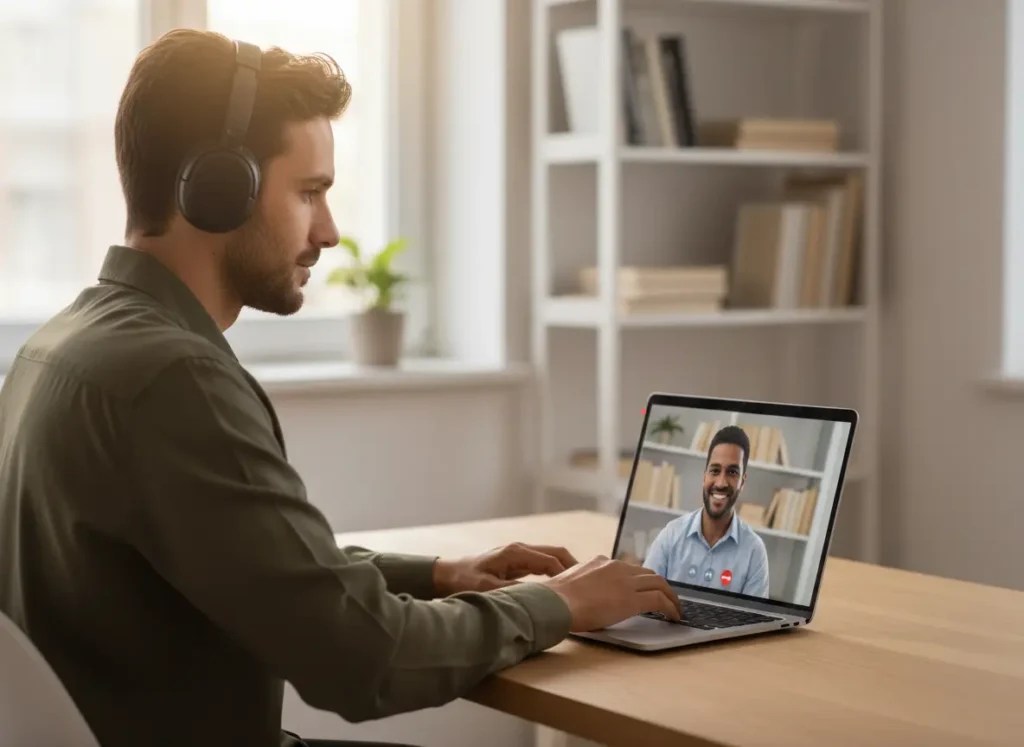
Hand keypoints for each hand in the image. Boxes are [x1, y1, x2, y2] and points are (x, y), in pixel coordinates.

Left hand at [432, 542, 578, 595]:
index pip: (551, 560)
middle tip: (589, 584)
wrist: (448, 574)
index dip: (567, 574)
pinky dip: (555, 572)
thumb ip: (512, 592)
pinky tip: (562, 586)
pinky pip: (543, 565)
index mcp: (516, 553)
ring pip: (551, 558)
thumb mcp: (488, 589)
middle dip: (574, 566)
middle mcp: (520, 549)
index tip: (579, 589)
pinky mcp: (517, 562)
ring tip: (581, 586)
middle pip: (556, 553)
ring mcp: (519, 554)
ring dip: (566, 569)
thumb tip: (536, 599)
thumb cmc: (465, 580)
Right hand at [542, 555, 680, 631]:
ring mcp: (626, 581)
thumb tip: (581, 594)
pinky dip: (670, 607)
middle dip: (660, 585)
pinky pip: (660, 600)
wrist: (556, 602)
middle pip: (648, 573)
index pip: (628, 568)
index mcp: (600, 562)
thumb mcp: (570, 582)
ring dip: (670, 595)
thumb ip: (582, 583)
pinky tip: (674, 616)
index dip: (639, 579)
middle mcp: (616, 567)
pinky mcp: (633, 599)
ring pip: (658, 583)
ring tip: (675, 608)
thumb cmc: (556, 598)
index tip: (643, 588)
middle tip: (666, 597)